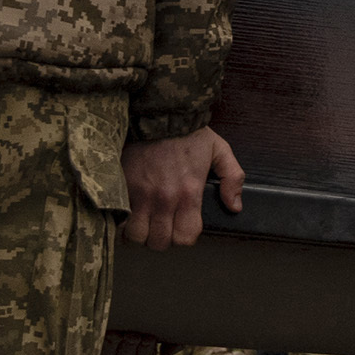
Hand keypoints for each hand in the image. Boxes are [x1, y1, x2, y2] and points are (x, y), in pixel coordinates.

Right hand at [123, 125, 246, 250]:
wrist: (157, 112)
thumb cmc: (188, 132)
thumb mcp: (219, 150)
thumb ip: (233, 179)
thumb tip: (235, 206)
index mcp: (189, 193)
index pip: (185, 237)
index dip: (184, 236)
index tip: (181, 226)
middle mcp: (164, 199)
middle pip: (160, 242)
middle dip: (162, 238)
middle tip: (161, 225)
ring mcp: (140, 195)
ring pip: (137, 236)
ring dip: (140, 233)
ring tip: (144, 222)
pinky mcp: (122, 187)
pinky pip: (119, 219)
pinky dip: (123, 223)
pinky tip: (128, 215)